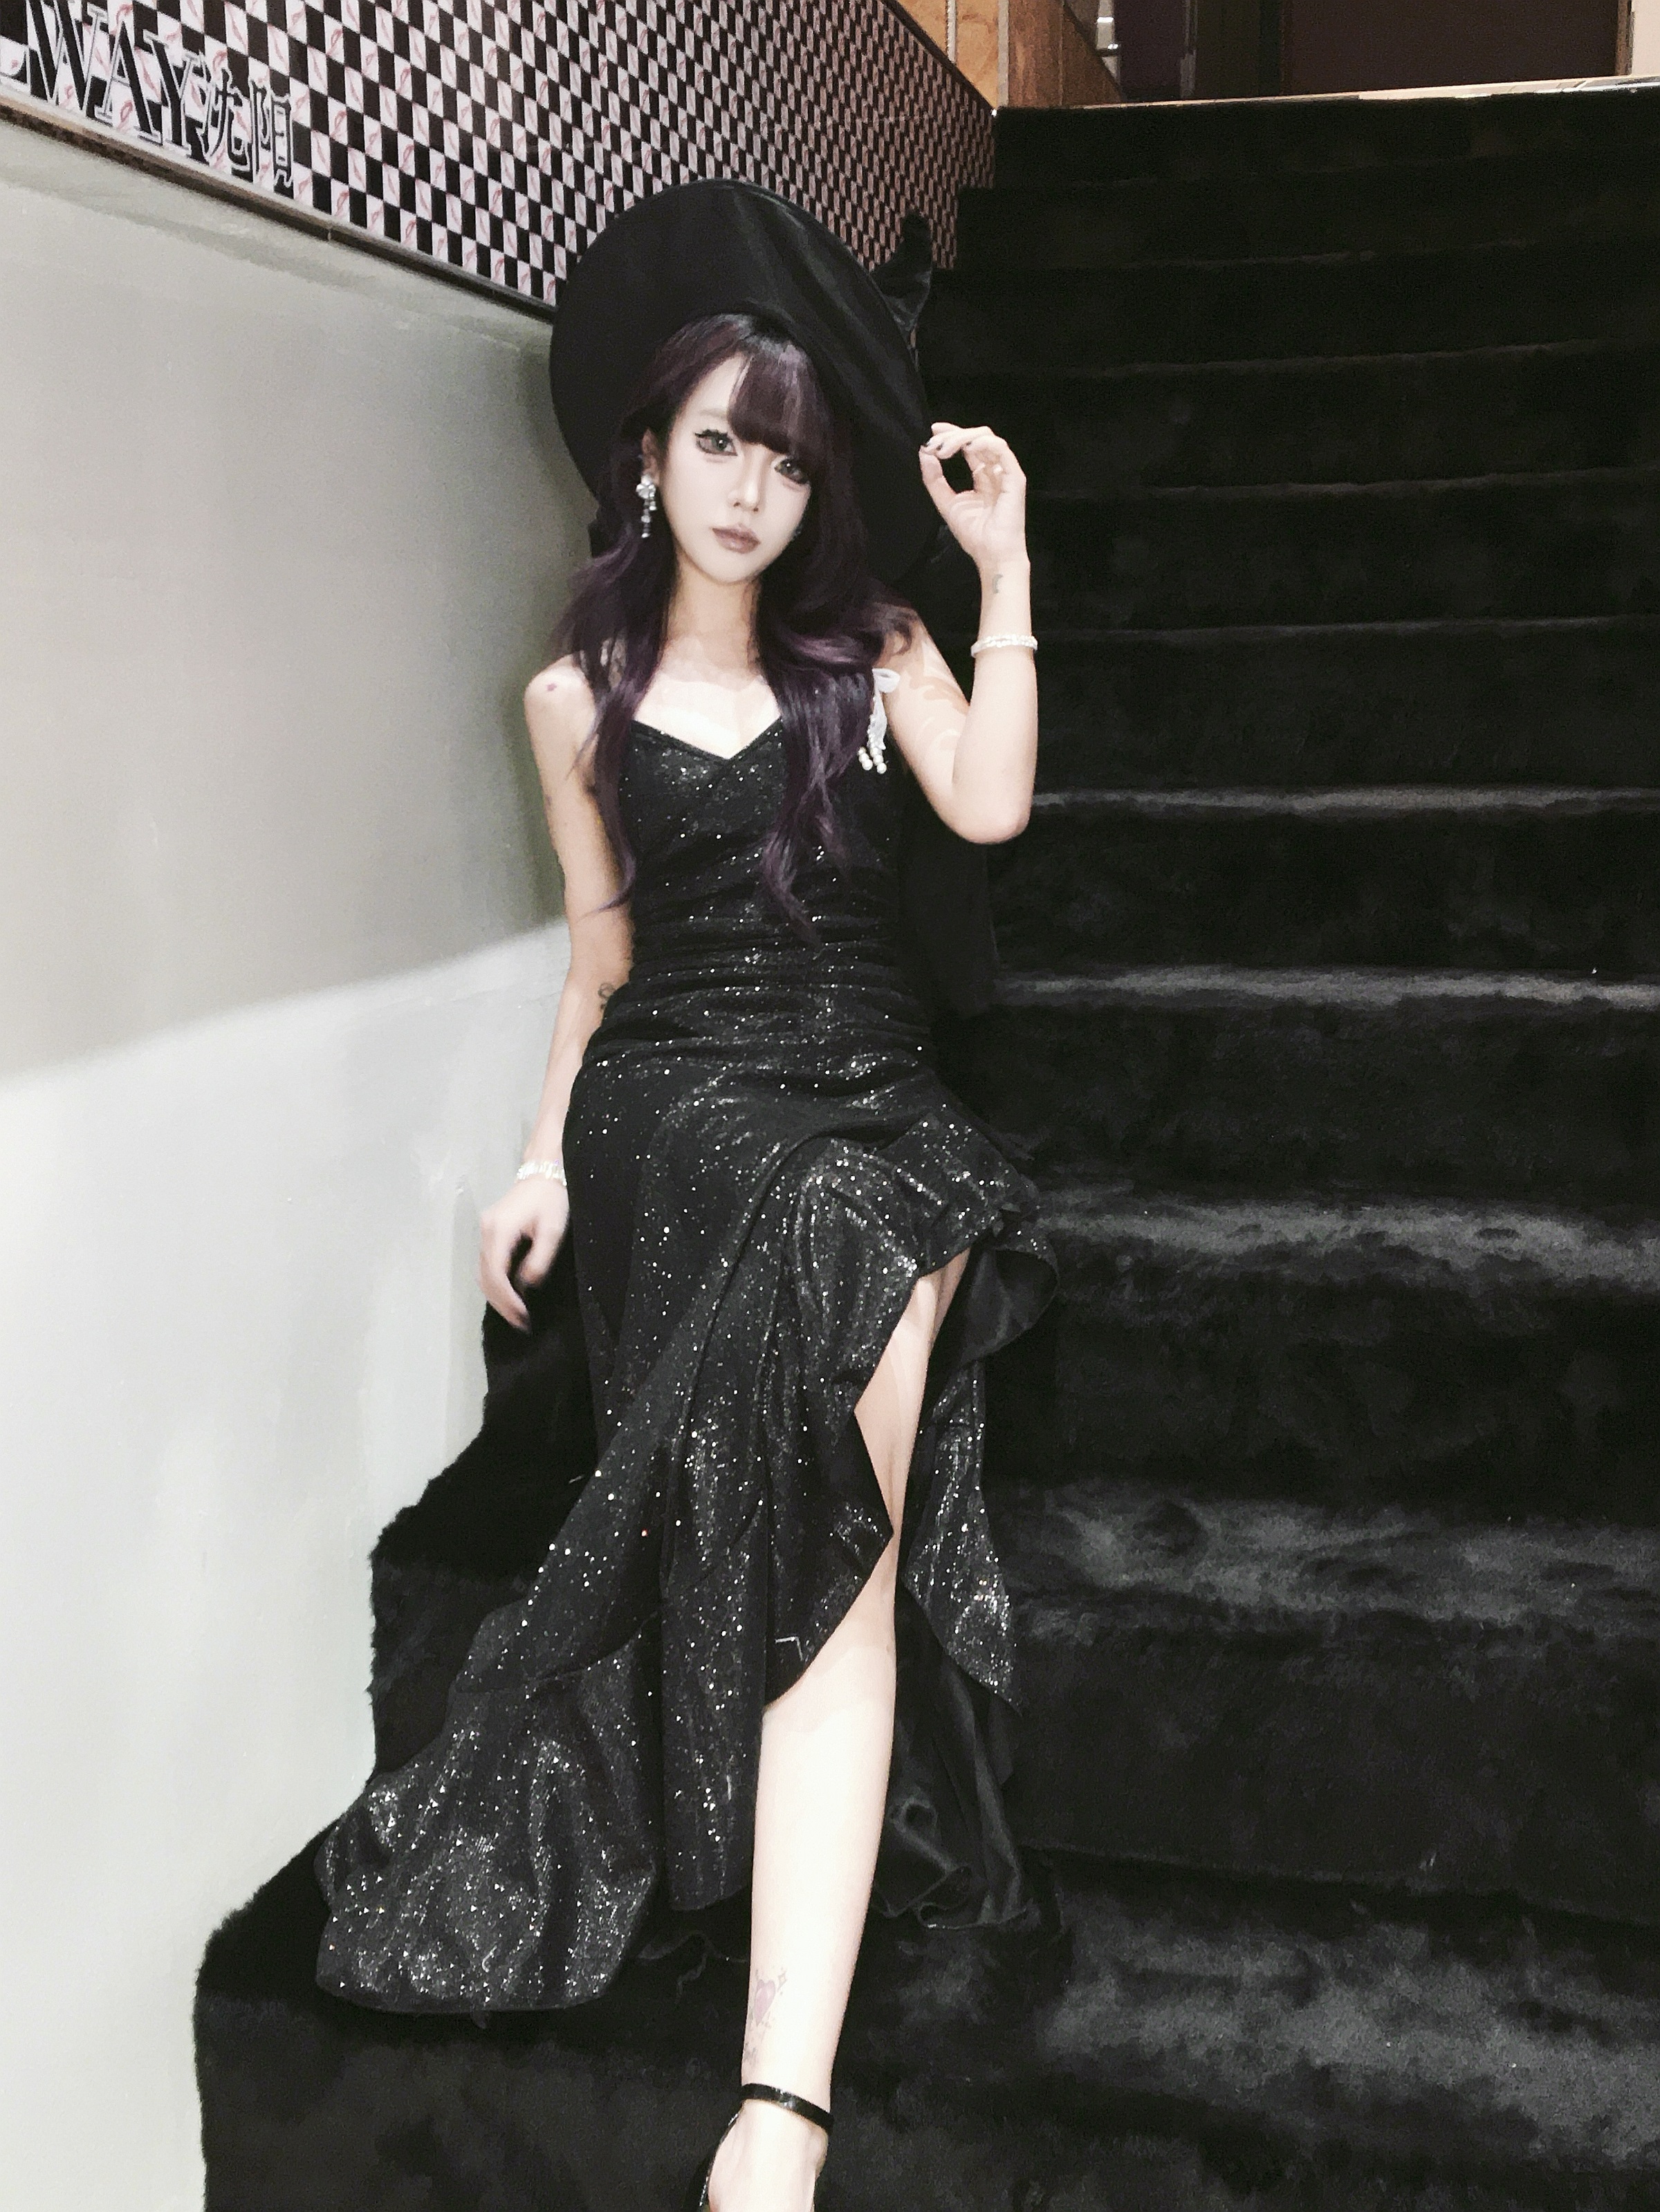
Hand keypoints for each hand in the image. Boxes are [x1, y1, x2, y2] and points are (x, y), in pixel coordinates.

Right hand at [479, 1174, 568, 1330]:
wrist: (542, 1172)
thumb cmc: (551, 1200)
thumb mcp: (552, 1230)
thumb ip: (538, 1260)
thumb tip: (526, 1285)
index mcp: (499, 1231)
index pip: (496, 1275)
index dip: (507, 1300)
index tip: (522, 1317)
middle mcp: (485, 1232)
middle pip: (485, 1277)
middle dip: (501, 1303)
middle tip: (520, 1323)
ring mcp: (484, 1231)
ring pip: (483, 1272)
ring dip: (497, 1295)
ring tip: (516, 1313)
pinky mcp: (489, 1232)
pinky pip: (487, 1264)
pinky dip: (496, 1282)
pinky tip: (510, 1293)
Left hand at [918, 422, 1027, 575]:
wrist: (991, 555)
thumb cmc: (973, 534)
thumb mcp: (945, 502)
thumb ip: (934, 479)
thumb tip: (924, 453)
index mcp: (982, 476)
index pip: (968, 445)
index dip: (952, 434)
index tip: (933, 430)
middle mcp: (994, 470)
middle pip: (977, 437)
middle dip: (954, 435)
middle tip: (936, 443)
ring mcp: (1006, 472)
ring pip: (987, 439)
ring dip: (963, 438)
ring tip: (945, 449)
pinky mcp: (1015, 477)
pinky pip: (1002, 450)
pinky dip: (983, 443)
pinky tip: (968, 448)